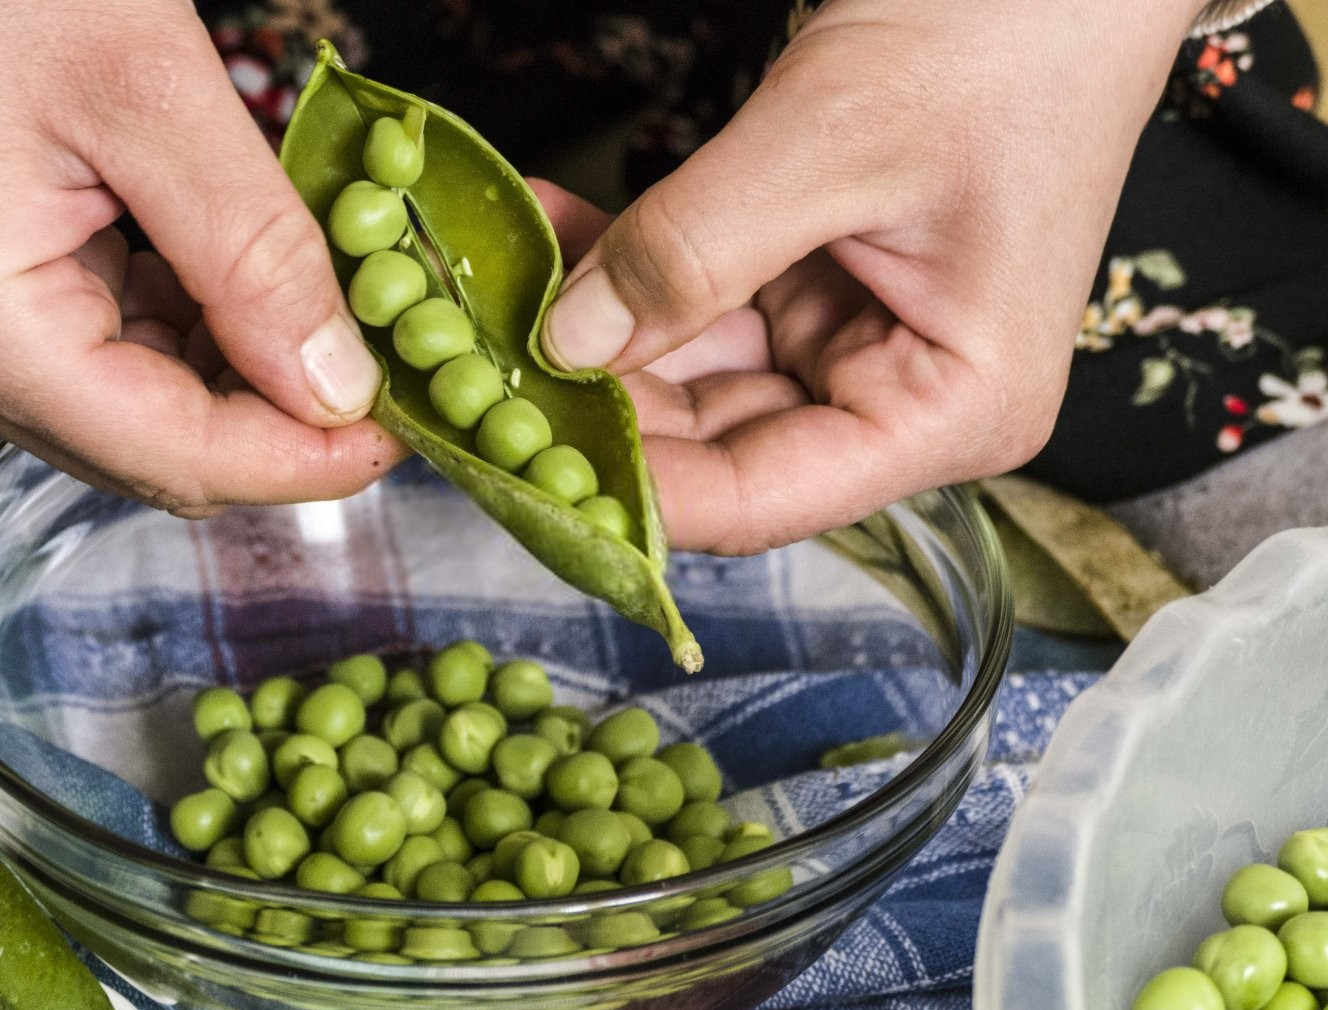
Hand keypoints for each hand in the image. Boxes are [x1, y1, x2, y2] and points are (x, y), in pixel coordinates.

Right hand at [0, 0, 401, 516]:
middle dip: (285, 420)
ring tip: (334, 309)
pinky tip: (252, 280)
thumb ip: (255, 254)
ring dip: (250, 376)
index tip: (406, 429)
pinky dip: (202, 333)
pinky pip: (121, 359)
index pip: (173, 455)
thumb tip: (339, 389)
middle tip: (390, 368)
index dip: (302, 459)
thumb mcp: (152, 95)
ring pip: (150, 414)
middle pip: (162, 450)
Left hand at [538, 0, 1203, 553]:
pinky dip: (627, 268)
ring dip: (593, 328)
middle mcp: (904, 398)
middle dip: (594, 403)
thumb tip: (563, 346)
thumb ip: (690, 254)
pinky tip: (550, 232)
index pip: (761, 499)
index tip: (515, 457)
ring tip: (495, 283)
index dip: (632, 493)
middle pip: (714, 444)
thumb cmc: (999, 32)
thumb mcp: (827, 144)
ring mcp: (856, 343)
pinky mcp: (817, 286)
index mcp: (953, 409)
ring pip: (692, 372)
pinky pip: (699, 300)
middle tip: (473, 363)